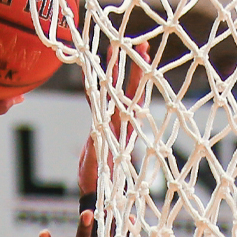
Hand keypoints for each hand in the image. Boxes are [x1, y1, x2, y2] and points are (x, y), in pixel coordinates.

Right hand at [79, 41, 150, 192]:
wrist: (97, 193)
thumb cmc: (99, 186)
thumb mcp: (97, 175)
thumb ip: (97, 162)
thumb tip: (94, 145)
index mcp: (123, 132)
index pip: (131, 101)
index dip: (135, 81)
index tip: (143, 60)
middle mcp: (120, 124)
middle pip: (127, 89)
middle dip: (135, 66)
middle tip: (142, 43)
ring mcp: (111, 123)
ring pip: (115, 91)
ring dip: (117, 69)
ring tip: (120, 47)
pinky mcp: (100, 125)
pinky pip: (99, 100)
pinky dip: (97, 84)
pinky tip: (95, 70)